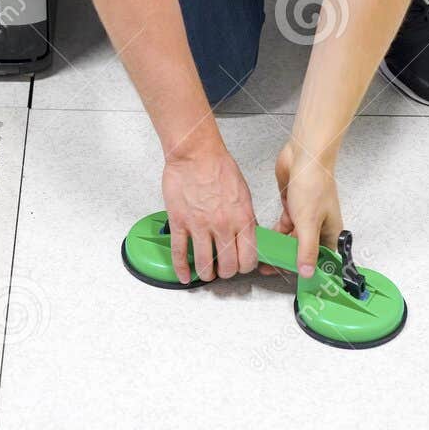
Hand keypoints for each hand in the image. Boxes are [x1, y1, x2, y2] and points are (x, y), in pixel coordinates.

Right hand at [160, 142, 259, 284]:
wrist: (196, 153)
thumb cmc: (219, 167)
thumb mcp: (244, 194)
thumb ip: (246, 218)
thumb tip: (248, 236)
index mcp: (242, 219)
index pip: (249, 258)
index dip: (245, 267)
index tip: (241, 266)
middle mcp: (222, 226)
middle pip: (228, 266)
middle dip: (227, 272)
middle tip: (223, 269)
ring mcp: (199, 226)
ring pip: (205, 265)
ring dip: (207, 274)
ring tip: (207, 273)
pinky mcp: (180, 223)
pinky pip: (180, 253)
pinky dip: (182, 269)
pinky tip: (184, 276)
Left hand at [264, 142, 341, 278]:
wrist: (304, 156)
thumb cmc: (314, 184)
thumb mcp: (308, 222)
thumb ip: (306, 250)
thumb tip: (307, 272)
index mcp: (330, 232)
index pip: (321, 259)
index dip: (308, 271)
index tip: (293, 279)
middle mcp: (319, 226)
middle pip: (303, 251)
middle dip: (287, 260)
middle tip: (270, 268)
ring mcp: (305, 217)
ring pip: (292, 239)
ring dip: (279, 247)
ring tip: (264, 256)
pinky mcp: (293, 207)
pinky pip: (284, 227)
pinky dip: (276, 233)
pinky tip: (266, 239)